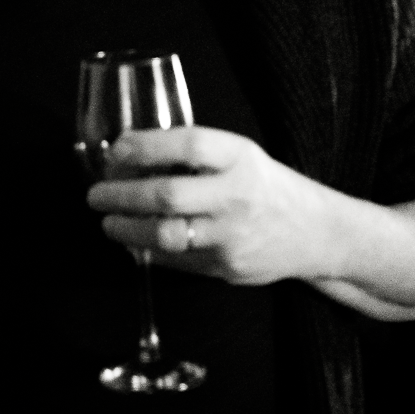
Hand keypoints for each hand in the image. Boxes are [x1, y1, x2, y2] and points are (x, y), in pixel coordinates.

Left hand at [85, 127, 331, 285]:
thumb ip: (196, 155)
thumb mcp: (241, 156)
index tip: (116, 150)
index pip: (188, 145)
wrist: (317, 234)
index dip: (145, 145)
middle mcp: (238, 195)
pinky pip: (176, 260)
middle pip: (169, 195)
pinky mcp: (227, 268)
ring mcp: (233, 236)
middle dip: (121, 195)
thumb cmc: (267, 186)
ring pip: (166, 236)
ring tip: (108, 223)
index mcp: (241, 158)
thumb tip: (128, 153)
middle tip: (96, 195)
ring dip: (126, 230)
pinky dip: (148, 251)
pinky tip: (135, 242)